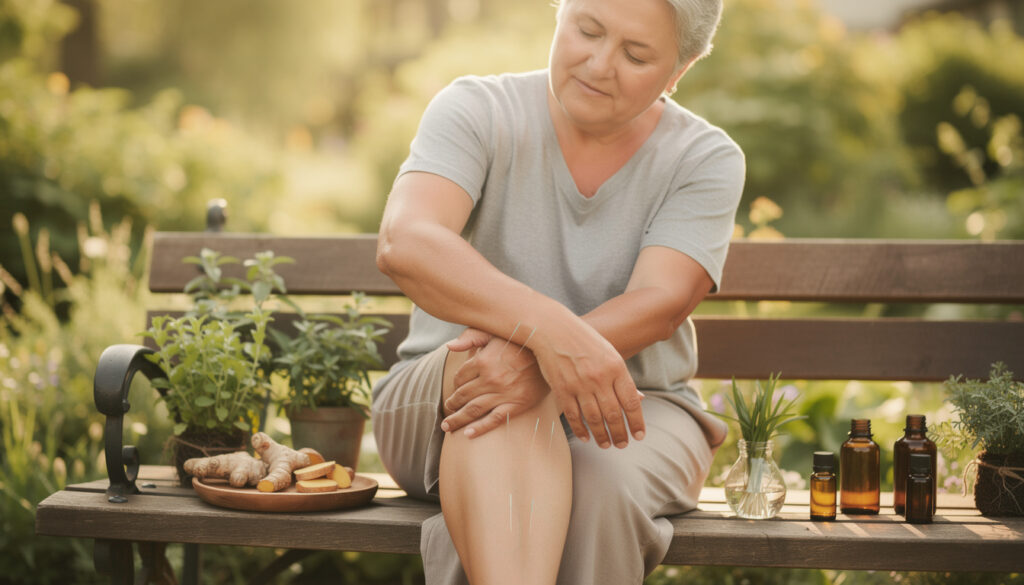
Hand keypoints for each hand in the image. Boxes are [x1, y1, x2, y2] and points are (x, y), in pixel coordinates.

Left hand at [442, 328, 549, 437]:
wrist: (551, 352)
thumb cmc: (520, 339)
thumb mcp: (495, 332)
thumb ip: (471, 337)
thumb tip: (449, 346)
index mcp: (482, 360)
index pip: (460, 377)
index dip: (455, 385)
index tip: (455, 390)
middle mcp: (490, 378)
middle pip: (463, 395)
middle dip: (452, 404)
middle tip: (447, 410)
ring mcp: (503, 393)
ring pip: (473, 410)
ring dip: (457, 419)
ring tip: (448, 425)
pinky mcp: (517, 404)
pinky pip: (494, 419)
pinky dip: (480, 428)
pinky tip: (468, 434)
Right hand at [529, 319, 644, 448]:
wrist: (554, 329)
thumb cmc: (585, 341)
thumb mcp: (610, 353)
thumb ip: (622, 378)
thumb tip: (639, 400)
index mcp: (616, 367)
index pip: (631, 402)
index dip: (636, 422)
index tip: (639, 436)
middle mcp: (600, 378)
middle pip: (614, 414)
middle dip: (619, 434)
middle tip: (622, 444)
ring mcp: (580, 384)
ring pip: (594, 419)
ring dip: (602, 436)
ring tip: (606, 445)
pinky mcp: (562, 389)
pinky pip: (574, 416)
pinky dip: (580, 430)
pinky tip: (586, 437)